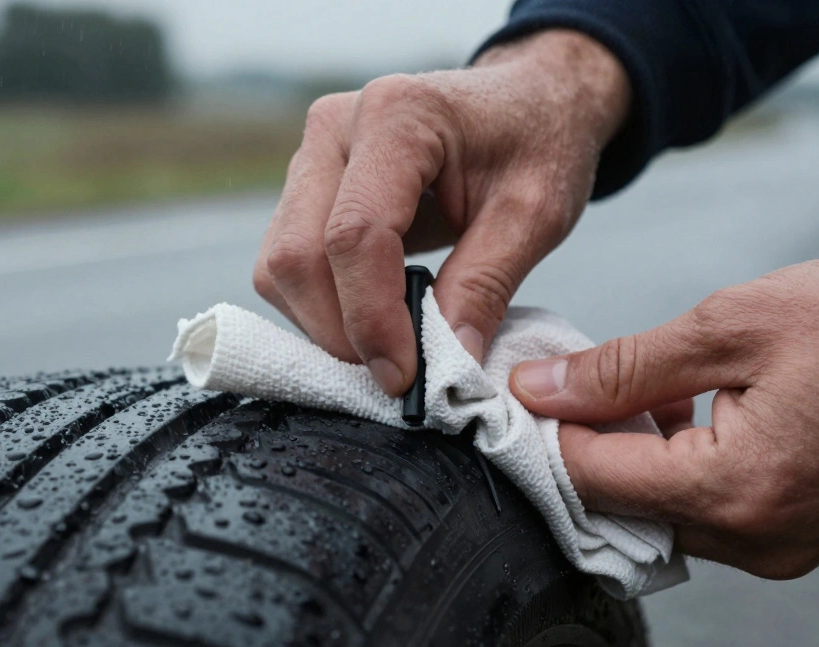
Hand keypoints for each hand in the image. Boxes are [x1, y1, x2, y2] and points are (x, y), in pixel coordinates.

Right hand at [253, 30, 630, 394]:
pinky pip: (288, 259)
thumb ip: (485, 286)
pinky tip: (375, 317)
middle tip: (398, 373)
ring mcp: (313, 152)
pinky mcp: (306, 181)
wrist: (528, 100)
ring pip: (281, 264)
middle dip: (340, 331)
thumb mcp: (535, 215)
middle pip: (298, 254)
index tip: (404, 375)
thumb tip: (447, 362)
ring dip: (325, 323)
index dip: (372, 318)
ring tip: (391, 345)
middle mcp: (336, 126)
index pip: (354, 236)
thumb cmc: (537, 142)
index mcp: (398, 117)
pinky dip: (322, 304)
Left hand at [510, 258, 818, 578]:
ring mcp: (777, 550)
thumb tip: (539, 390)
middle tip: (576, 377)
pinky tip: (686, 413)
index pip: (591, 478)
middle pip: (618, 505)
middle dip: (586, 442)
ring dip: (633, 454)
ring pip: (657, 512)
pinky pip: (702, 516)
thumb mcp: (734, 324)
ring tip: (643, 387)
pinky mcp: (791, 540)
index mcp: (734, 490)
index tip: (521, 383)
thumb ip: (625, 367)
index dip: (545, 429)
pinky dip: (676, 470)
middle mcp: (753, 541)